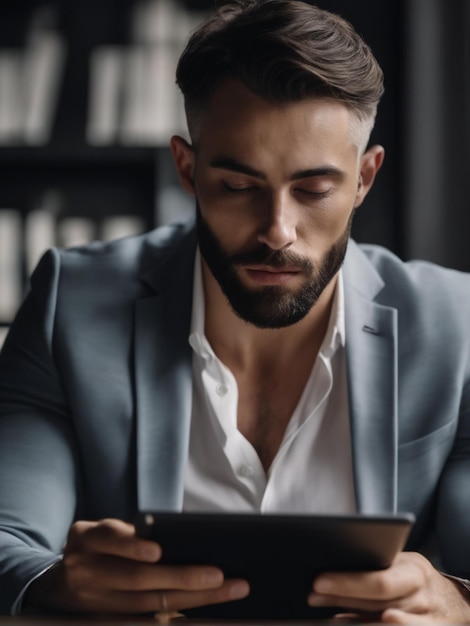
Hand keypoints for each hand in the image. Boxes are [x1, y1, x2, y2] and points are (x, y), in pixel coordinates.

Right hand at [25, 518, 248, 613]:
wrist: (61, 583)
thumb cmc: (100, 546)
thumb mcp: (106, 530)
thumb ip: (133, 534)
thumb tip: (184, 539)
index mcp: (87, 538)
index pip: (110, 538)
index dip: (133, 546)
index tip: (158, 551)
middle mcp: (86, 570)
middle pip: (136, 578)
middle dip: (180, 577)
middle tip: (218, 575)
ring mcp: (94, 602)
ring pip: (147, 604)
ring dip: (191, 599)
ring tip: (225, 589)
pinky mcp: (105, 621)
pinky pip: (145, 620)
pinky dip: (176, 614)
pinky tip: (204, 609)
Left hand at [308, 551, 469, 622]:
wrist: (453, 602)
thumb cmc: (416, 580)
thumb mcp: (403, 565)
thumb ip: (378, 566)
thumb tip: (334, 566)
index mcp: (414, 570)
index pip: (379, 580)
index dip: (347, 582)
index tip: (318, 580)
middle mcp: (421, 596)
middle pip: (377, 602)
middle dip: (341, 598)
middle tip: (312, 594)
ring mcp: (426, 619)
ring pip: (383, 622)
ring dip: (350, 619)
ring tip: (325, 614)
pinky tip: (349, 624)